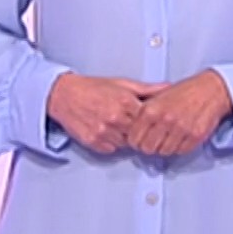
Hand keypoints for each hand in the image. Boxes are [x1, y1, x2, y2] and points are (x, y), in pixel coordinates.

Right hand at [48, 74, 165, 153]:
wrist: (64, 95)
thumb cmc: (92, 88)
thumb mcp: (122, 84)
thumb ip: (147, 89)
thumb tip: (168, 88)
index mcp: (125, 102)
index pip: (148, 119)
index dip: (148, 120)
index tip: (147, 119)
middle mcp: (115, 118)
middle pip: (139, 133)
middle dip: (137, 130)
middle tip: (129, 122)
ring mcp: (104, 132)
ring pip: (126, 143)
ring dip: (124, 137)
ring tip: (116, 124)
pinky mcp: (94, 142)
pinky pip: (112, 149)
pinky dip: (112, 143)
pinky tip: (107, 130)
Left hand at [126, 70, 232, 156]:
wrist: (210, 90)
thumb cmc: (184, 92)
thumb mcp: (157, 96)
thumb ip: (143, 113)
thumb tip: (131, 132)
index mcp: (151, 109)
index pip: (134, 138)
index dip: (135, 142)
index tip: (139, 141)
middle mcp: (165, 120)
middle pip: (148, 148)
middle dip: (149, 147)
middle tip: (153, 142)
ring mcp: (181, 129)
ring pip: (164, 152)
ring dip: (165, 147)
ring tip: (168, 137)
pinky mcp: (195, 136)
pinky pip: (181, 151)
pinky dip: (179, 147)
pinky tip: (180, 137)